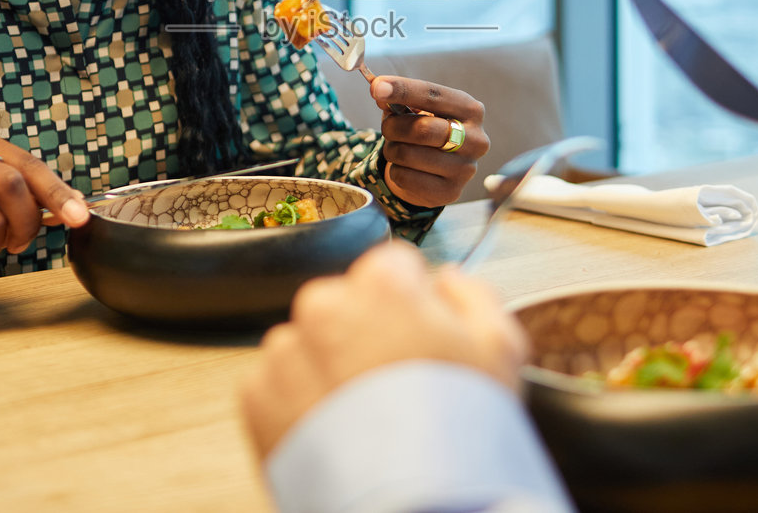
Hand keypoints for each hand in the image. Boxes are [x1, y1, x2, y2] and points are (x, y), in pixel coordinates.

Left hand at [239, 241, 526, 457]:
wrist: (411, 502)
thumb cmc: (459, 431)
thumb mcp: (500, 351)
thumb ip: (472, 296)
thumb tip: (446, 280)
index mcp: (381, 283)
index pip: (393, 268)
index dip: (412, 304)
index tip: (420, 339)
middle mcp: (323, 305)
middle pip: (345, 304)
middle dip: (364, 334)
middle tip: (393, 387)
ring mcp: (285, 351)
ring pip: (308, 345)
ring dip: (327, 368)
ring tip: (363, 418)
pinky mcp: (257, 396)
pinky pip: (278, 386)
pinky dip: (299, 404)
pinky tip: (336, 432)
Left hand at [371, 76, 488, 207]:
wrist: (438, 172)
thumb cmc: (427, 131)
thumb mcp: (417, 110)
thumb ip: (399, 100)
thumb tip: (379, 91)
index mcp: (471, 110)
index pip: (433, 96)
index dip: (403, 90)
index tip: (377, 87)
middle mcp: (476, 139)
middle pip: (423, 129)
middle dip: (394, 126)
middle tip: (387, 127)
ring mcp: (465, 169)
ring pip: (409, 155)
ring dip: (391, 149)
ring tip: (397, 148)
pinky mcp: (450, 192)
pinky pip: (405, 177)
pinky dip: (395, 170)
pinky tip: (405, 168)